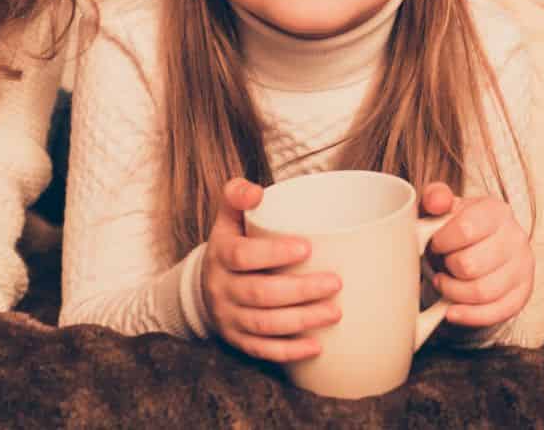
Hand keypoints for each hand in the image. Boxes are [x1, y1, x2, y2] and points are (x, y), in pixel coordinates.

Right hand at [201, 178, 340, 362]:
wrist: (208, 284)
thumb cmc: (232, 243)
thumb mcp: (229, 217)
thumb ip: (238, 195)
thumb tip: (257, 191)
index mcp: (220, 255)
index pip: (242, 255)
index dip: (273, 252)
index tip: (308, 247)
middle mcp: (221, 288)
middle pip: (259, 293)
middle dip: (300, 291)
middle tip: (335, 283)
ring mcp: (228, 317)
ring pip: (263, 324)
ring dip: (301, 321)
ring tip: (334, 312)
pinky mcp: (237, 340)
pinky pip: (261, 350)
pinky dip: (289, 351)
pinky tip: (316, 346)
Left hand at [419, 183, 533, 330]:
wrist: (481, 248)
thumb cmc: (458, 229)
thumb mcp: (444, 209)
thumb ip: (435, 198)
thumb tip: (436, 200)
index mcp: (496, 211)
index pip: (465, 229)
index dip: (441, 242)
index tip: (435, 244)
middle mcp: (516, 237)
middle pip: (470, 265)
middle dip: (447, 269)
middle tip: (441, 266)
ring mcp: (523, 267)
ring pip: (482, 292)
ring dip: (453, 293)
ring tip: (444, 284)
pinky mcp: (523, 293)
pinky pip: (496, 312)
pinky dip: (469, 315)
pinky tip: (452, 310)